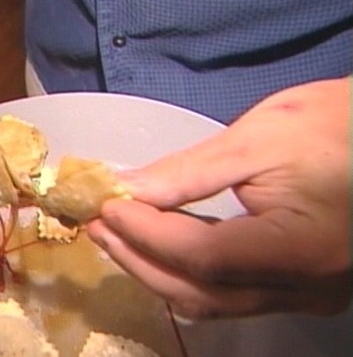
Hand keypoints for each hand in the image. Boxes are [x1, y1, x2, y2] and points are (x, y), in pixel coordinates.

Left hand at [87, 77, 351, 318]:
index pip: (204, 256)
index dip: (147, 234)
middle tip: (96, 224)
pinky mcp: (297, 289)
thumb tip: (125, 189)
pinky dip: (184, 271)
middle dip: (139, 258)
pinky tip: (155, 243)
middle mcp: (305, 289)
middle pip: (200, 292)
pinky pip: (227, 293)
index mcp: (303, 248)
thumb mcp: (257, 139)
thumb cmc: (331, 125)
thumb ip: (189, 172)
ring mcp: (304, 296)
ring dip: (155, 269)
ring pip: (210, 301)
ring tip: (114, 234)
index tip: (104, 207)